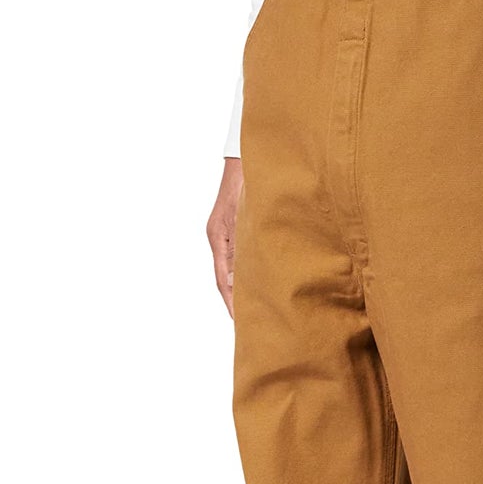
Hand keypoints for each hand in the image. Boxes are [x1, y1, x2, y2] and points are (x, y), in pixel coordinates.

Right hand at [207, 157, 244, 317]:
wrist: (245, 163)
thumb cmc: (245, 184)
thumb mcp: (243, 215)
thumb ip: (242, 244)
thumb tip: (243, 274)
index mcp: (218, 239)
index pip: (222, 279)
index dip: (231, 300)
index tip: (238, 319)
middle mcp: (221, 240)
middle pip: (228, 277)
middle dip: (238, 299)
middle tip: (251, 321)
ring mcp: (229, 236)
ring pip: (236, 268)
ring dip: (246, 286)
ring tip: (260, 307)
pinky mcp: (239, 230)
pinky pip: (243, 257)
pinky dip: (251, 271)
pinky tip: (264, 280)